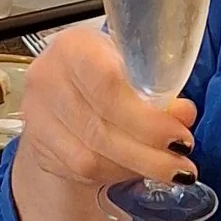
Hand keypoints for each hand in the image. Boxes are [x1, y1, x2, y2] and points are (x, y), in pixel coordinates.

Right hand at [15, 21, 198, 203]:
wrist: (63, 89)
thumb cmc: (103, 72)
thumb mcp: (133, 67)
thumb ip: (159, 90)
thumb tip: (183, 114)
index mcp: (75, 47)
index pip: (108, 85)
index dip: (147, 119)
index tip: (180, 136)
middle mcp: (48, 77)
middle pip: (100, 128)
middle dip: (149, 154)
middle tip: (182, 166)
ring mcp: (37, 114)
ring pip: (91, 156)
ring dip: (135, 168)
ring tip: (168, 171)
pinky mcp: (37, 144)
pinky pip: (81, 170)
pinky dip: (116, 173)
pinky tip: (137, 170)